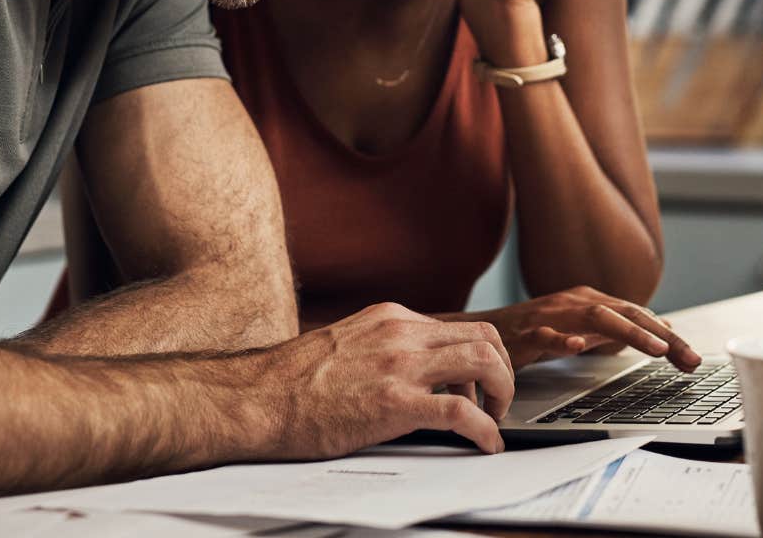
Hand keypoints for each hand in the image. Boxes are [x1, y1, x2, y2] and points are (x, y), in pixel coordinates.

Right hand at [252, 303, 515, 457]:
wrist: (259, 398)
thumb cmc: (292, 382)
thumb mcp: (347, 345)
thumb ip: (382, 348)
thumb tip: (408, 371)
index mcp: (389, 318)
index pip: (458, 327)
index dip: (479, 358)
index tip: (477, 385)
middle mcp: (400, 333)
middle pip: (484, 336)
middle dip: (503, 371)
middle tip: (497, 401)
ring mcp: (400, 365)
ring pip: (483, 361)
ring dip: (502, 393)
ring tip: (495, 420)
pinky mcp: (395, 403)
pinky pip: (461, 412)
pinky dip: (485, 429)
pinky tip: (487, 444)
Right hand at [455, 287, 701, 371]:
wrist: (484, 331)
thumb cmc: (535, 332)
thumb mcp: (583, 329)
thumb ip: (618, 329)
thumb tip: (660, 329)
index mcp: (590, 302)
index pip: (637, 316)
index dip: (668, 336)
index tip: (692, 359)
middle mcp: (574, 303)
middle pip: (625, 313)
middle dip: (660, 336)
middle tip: (688, 358)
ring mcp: (551, 316)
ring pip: (595, 317)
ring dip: (629, 332)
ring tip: (656, 348)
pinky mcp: (526, 333)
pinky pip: (546, 335)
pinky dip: (563, 340)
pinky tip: (579, 346)